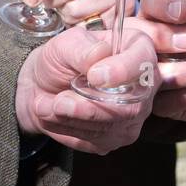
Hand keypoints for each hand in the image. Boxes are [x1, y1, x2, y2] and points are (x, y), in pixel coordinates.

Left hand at [14, 22, 158, 154]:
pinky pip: (95, 141)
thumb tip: (100, 55)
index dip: (122, 71)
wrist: (42, 86)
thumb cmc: (61, 59)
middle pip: (131, 105)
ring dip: (73, 119)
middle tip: (60, 101)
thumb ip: (83, 48)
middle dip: (91, 107)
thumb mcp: (66, 44)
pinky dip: (69, 130)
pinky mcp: (116, 138)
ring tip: (51, 105)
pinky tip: (55, 115)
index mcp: (137, 51)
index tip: (94, 75)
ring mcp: (133, 116)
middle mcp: (143, 86)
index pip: (144, 63)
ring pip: (110, 126)